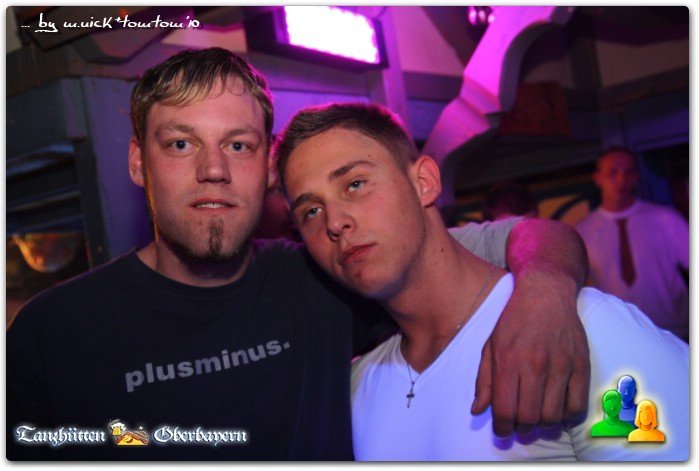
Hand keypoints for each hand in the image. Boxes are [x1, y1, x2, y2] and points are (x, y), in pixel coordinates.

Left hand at [471, 271, 589, 436]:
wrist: (545, 292)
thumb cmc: (513, 320)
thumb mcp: (490, 345)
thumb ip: (484, 380)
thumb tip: (477, 410)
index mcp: (508, 360)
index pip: (505, 410)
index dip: (502, 428)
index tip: (502, 429)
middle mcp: (535, 364)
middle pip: (530, 418)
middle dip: (521, 427)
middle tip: (519, 421)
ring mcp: (561, 364)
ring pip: (553, 416)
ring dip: (542, 423)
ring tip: (536, 414)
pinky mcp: (581, 364)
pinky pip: (577, 406)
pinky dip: (566, 415)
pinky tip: (556, 407)